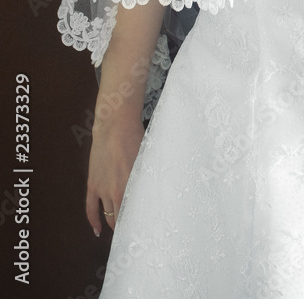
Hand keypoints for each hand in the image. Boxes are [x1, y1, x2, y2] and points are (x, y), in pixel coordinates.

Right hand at [85, 111, 144, 235]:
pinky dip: (93, 221)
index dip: (141, 224)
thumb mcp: (146, 160)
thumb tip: (156, 190)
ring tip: (121, 233)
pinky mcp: (93, 184)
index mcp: (133, 185)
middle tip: (134, 234)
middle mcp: (117, 191)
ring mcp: (103, 189)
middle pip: (122, 217)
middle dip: (128, 227)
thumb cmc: (136, 139)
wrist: (116, 126)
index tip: (146, 231)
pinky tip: (97, 231)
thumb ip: (148, 177)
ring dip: (114, 224)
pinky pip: (90, 208)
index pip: (137, 213)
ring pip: (108, 215)